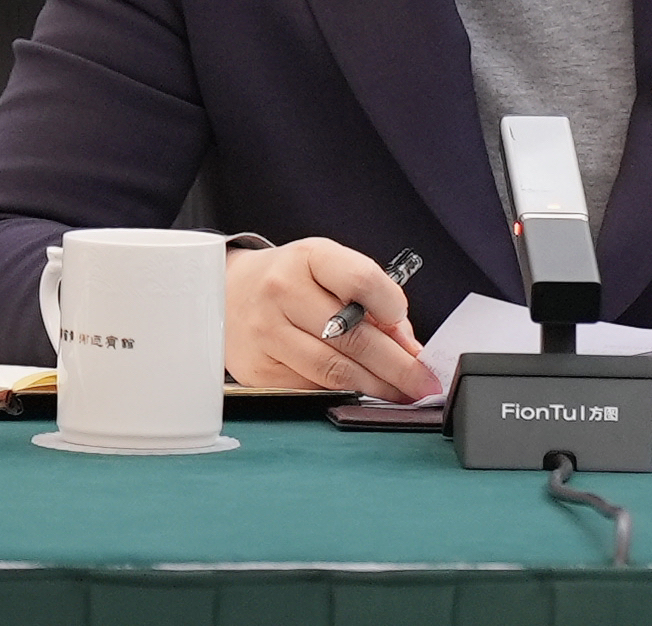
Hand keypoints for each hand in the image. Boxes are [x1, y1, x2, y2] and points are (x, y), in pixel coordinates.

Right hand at [224, 237, 440, 401]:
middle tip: (424, 382)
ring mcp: (267, 333)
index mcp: (307, 258)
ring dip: (377, 387)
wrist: (227, 293)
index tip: (407, 325)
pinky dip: (344, 393)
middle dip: (398, 365)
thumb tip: (407, 347)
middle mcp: (282, 292)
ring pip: (334, 370)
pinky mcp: (260, 370)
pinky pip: (312, 388)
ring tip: (403, 393)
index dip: (391, 305)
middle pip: (352, 335)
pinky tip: (364, 392)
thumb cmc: (291, 279)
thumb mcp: (328, 268)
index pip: (360, 279)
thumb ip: (369, 299)